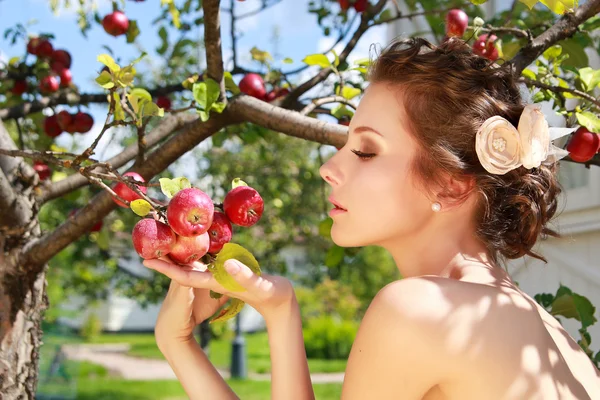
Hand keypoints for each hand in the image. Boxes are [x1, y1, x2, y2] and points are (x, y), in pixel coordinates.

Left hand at [144, 256, 295, 331]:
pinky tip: (195, 246)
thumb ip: (243, 276)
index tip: (146, 261)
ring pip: (194, 266)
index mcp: (218, 282)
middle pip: (184, 271)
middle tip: (146, 247)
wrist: (282, 303)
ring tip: (164, 244)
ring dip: (179, 256)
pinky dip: (198, 254)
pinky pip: (208, 262)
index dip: (166, 269)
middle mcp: (215, 280)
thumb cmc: (273, 295)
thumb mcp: (259, 285)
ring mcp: (221, 277)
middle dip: (166, 260)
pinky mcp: (229, 273)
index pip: (185, 277)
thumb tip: (225, 264)